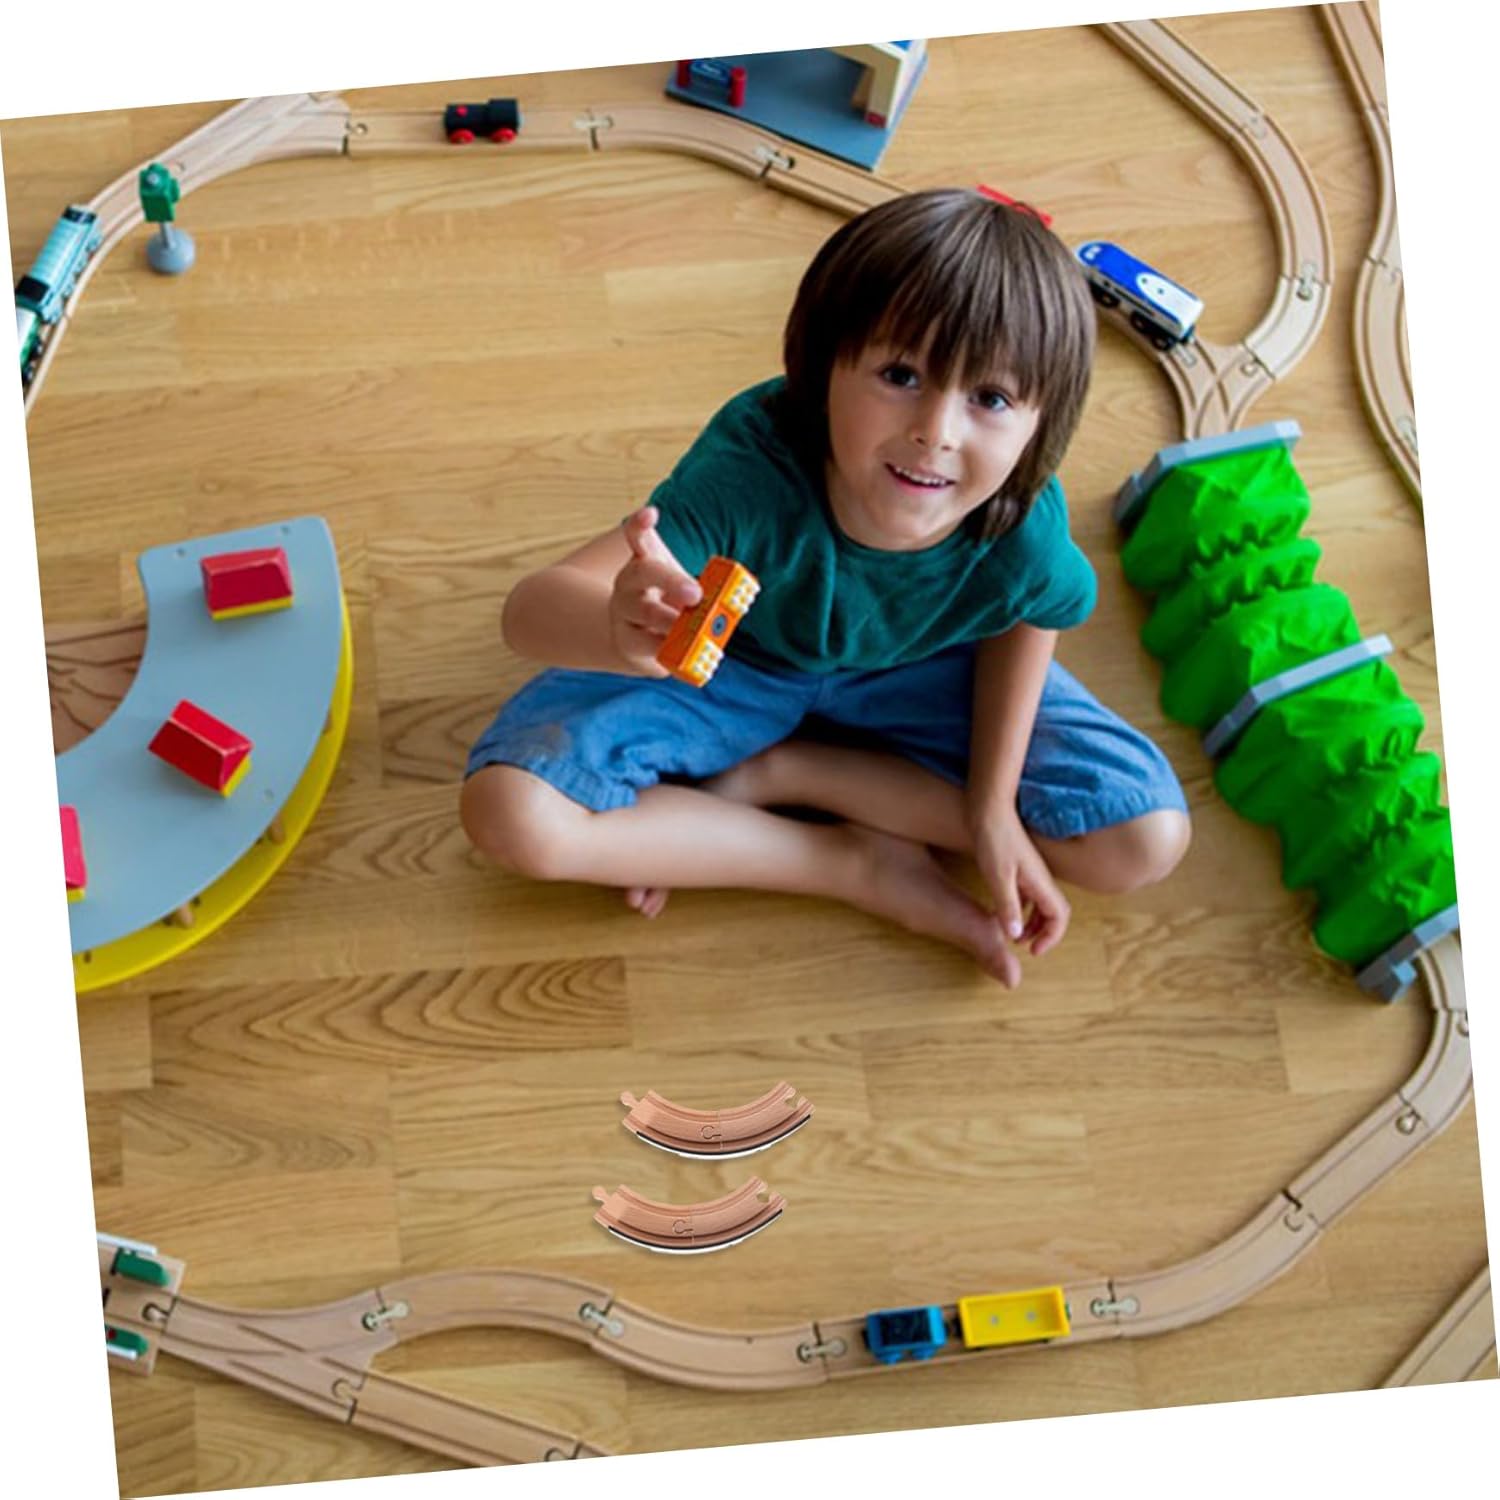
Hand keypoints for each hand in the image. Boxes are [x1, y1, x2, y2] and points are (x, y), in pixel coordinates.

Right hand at [610, 507, 702, 675]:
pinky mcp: (628, 643)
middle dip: (671, 581)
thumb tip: (731, 596)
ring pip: (645, 613)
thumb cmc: (666, 605)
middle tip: (696, 593)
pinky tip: (685, 655)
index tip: (651, 514)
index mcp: (643, 563)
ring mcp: (624, 614)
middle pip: (642, 574)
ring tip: (693, 629)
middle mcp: (628, 585)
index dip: (640, 524)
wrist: (634, 640)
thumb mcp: (679, 587)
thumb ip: (701, 587)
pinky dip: (669, 650)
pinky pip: (648, 646)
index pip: (636, 536)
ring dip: (672, 621)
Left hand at [972, 806, 1069, 982]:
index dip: (1051, 937)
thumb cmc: (993, 838)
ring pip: (1040, 904)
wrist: (989, 808)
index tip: (1033, 951)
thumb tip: (1016, 935)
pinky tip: (1003, 913)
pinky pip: (1028, 895)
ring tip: (1013, 935)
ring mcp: (1032, 872)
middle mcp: (1041, 878)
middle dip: (1043, 933)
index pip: (1059, 917)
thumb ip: (1008, 906)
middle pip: (1054, 913)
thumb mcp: (997, 876)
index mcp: (1040, 882)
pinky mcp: (1020, 866)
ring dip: (1031, 923)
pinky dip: (1021, 909)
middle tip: (1023, 946)